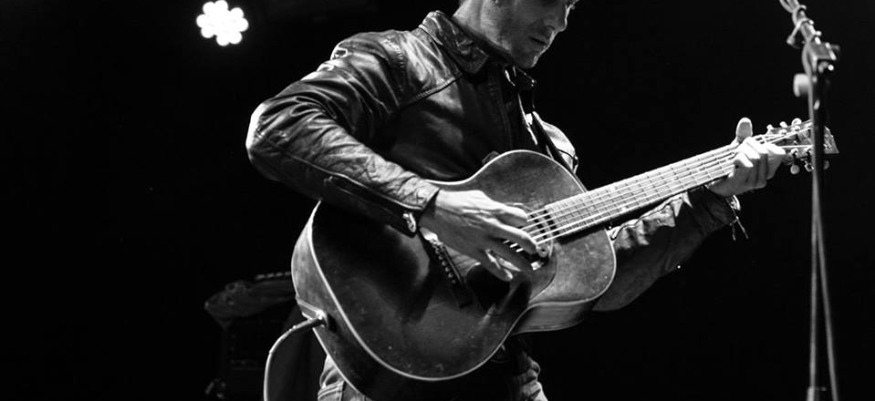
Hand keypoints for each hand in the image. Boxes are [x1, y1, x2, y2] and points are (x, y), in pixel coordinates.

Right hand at [419, 190, 536, 281]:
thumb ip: (493, 205)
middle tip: (534, 250)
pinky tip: (508, 277)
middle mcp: (492, 225)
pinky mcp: (474, 250)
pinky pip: (491, 264)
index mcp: (495, 210)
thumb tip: (502, 210)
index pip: (520, 218)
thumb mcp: (479, 197)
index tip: (524, 227)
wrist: (437, 210)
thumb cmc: (456, 201)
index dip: (524, 223)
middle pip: (521, 237)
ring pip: (509, 254)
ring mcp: (484, 239)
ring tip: (529, 269)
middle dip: (531, 246)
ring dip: (522, 263)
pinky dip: (501, 272)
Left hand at [707, 117, 786, 197]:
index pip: (780, 153)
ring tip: (733, 156)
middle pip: (764, 151)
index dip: (766, 144)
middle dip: (748, 145)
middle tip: (738, 150)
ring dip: (741, 151)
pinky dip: (738, 158)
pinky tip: (732, 162)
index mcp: (768, 170)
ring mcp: (753, 182)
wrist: (714, 182)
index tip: (751, 145)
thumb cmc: (730, 165)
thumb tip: (745, 120)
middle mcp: (764, 178)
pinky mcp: (742, 183)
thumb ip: (744, 135)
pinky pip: (747, 164)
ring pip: (755, 157)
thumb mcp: (739, 148)